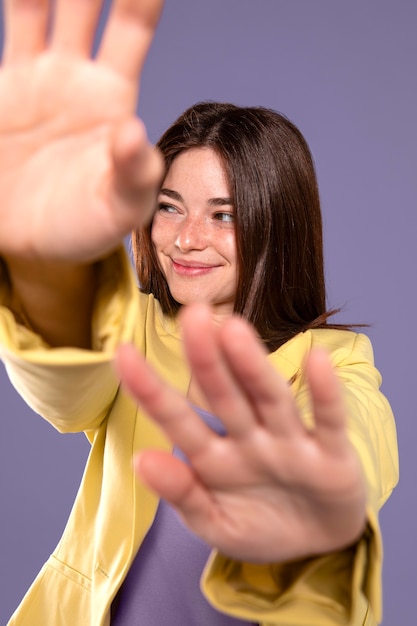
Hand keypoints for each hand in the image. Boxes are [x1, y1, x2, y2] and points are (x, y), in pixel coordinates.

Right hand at [0, 0, 163, 262]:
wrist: (35, 240)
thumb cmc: (89, 224)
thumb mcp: (119, 209)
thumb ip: (133, 174)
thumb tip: (133, 131)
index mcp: (112, 95)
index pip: (132, 23)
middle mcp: (74, 73)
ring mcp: (32, 76)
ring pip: (31, 3)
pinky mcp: (0, 92)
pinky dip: (3, 11)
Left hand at [115, 304, 366, 563]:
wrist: (318, 546)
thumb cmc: (259, 524)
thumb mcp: (214, 523)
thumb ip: (182, 494)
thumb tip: (141, 461)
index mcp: (214, 456)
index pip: (177, 418)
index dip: (150, 389)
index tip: (121, 353)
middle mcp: (250, 439)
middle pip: (224, 396)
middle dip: (206, 360)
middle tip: (191, 316)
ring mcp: (291, 443)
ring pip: (269, 399)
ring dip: (253, 367)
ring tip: (234, 331)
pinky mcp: (333, 454)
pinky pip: (329, 422)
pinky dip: (324, 394)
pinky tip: (316, 361)